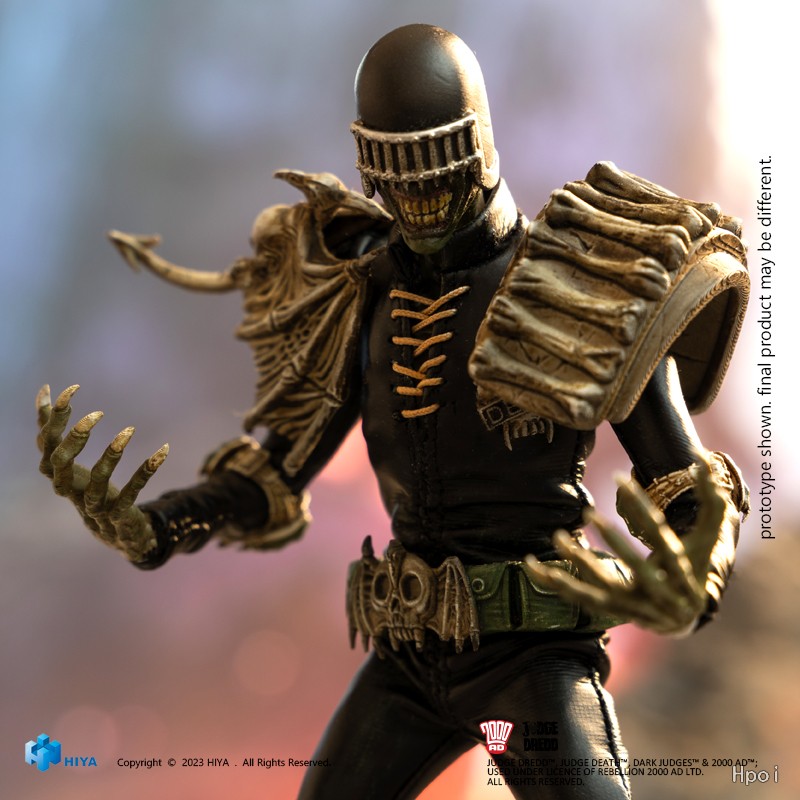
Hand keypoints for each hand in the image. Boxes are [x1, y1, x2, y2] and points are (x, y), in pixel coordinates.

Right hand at [36, 384, 167, 561]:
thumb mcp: (75, 462)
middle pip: (59, 463)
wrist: (118, 535)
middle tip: (97, 413)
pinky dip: (146, 471)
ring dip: (112, 454)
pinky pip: (131, 493)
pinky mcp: (118, 515)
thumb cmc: (93, 491)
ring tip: (129, 430)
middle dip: (75, 437)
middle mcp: (70, 490)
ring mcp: (94, 505)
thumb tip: (44, 390)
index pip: (46, 443)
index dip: (52, 417)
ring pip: (97, 481)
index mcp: (59, 473)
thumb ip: (61, 432)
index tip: (72, 389)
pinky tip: (163, 451)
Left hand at [525, 455, 726, 635]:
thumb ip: (712, 499)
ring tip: (558, 537)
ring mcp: (634, 605)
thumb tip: (701, 459)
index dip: (641, 507)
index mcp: (683, 571)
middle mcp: (659, 593)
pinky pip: (578, 597)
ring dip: (579, 564)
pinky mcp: (610, 611)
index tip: (619, 479)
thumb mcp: (708, 537)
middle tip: (589, 512)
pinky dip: (555, 583)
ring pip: (603, 587)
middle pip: (635, 567)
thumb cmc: (694, 568)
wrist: (683, 620)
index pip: (660, 535)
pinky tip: (532, 566)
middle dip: (612, 541)